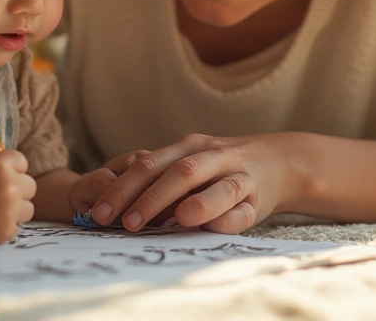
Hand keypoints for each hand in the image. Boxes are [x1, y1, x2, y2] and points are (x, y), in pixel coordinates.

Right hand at [0, 144, 35, 243]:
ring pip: (27, 208)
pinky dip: (4, 225)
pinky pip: (16, 226)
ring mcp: (9, 211)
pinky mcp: (5, 231)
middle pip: (30, 186)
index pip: (22, 162)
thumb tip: (3, 150)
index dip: (11, 168)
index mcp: (1, 164)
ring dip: (15, 209)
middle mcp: (9, 187)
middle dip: (17, 188)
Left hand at [85, 134, 293, 233]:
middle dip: (150, 197)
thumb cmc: (218, 169)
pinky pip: (243, 210)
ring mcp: (238, 175)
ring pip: (218, 186)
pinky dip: (228, 218)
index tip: (98, 212)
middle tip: (126, 222)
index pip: (147, 165)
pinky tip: (214, 227)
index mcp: (187, 147)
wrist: (276, 162)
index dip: (121, 188)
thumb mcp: (189, 163)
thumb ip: (159, 181)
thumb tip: (116, 209)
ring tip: (177, 219)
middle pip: (179, 172)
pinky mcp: (258, 198)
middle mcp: (212, 155)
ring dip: (198, 203)